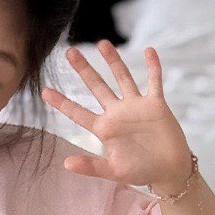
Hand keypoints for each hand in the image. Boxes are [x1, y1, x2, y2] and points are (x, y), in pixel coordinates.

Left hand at [40, 40, 191, 191]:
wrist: (169, 170)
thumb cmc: (141, 171)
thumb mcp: (114, 171)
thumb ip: (91, 166)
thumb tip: (66, 163)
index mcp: (105, 129)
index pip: (79, 113)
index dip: (62, 103)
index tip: (44, 91)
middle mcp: (117, 113)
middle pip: (97, 87)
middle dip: (84, 70)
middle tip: (69, 53)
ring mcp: (136, 106)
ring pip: (123, 78)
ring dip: (113, 61)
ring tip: (103, 43)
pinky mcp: (156, 104)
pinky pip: (154, 82)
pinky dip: (153, 67)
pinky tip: (149, 51)